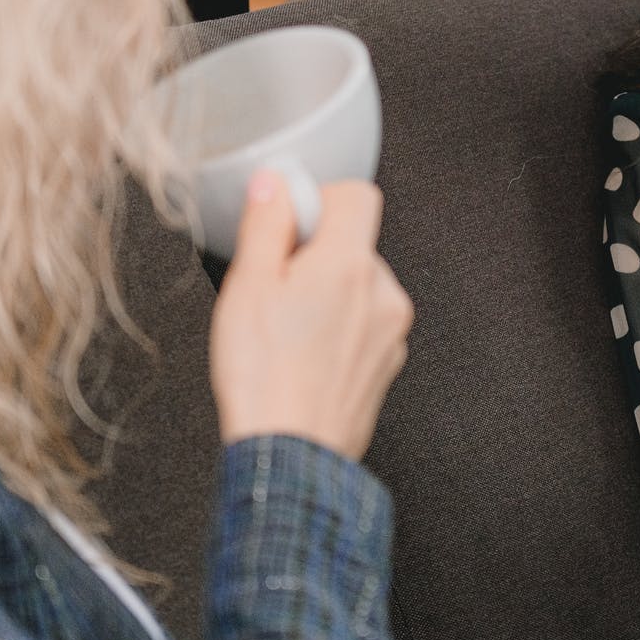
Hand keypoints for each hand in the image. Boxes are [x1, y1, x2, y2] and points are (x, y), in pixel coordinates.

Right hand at [207, 172, 412, 458]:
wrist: (289, 455)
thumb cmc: (265, 379)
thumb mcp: (248, 286)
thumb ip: (266, 223)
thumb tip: (275, 184)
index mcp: (350, 265)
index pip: (357, 194)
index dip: (318, 200)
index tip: (289, 223)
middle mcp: (383, 294)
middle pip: (355, 244)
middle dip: (317, 255)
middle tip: (276, 289)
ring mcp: (391, 333)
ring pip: (360, 287)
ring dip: (328, 296)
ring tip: (287, 331)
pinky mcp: (387, 364)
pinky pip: (364, 326)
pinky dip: (338, 330)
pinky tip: (304, 356)